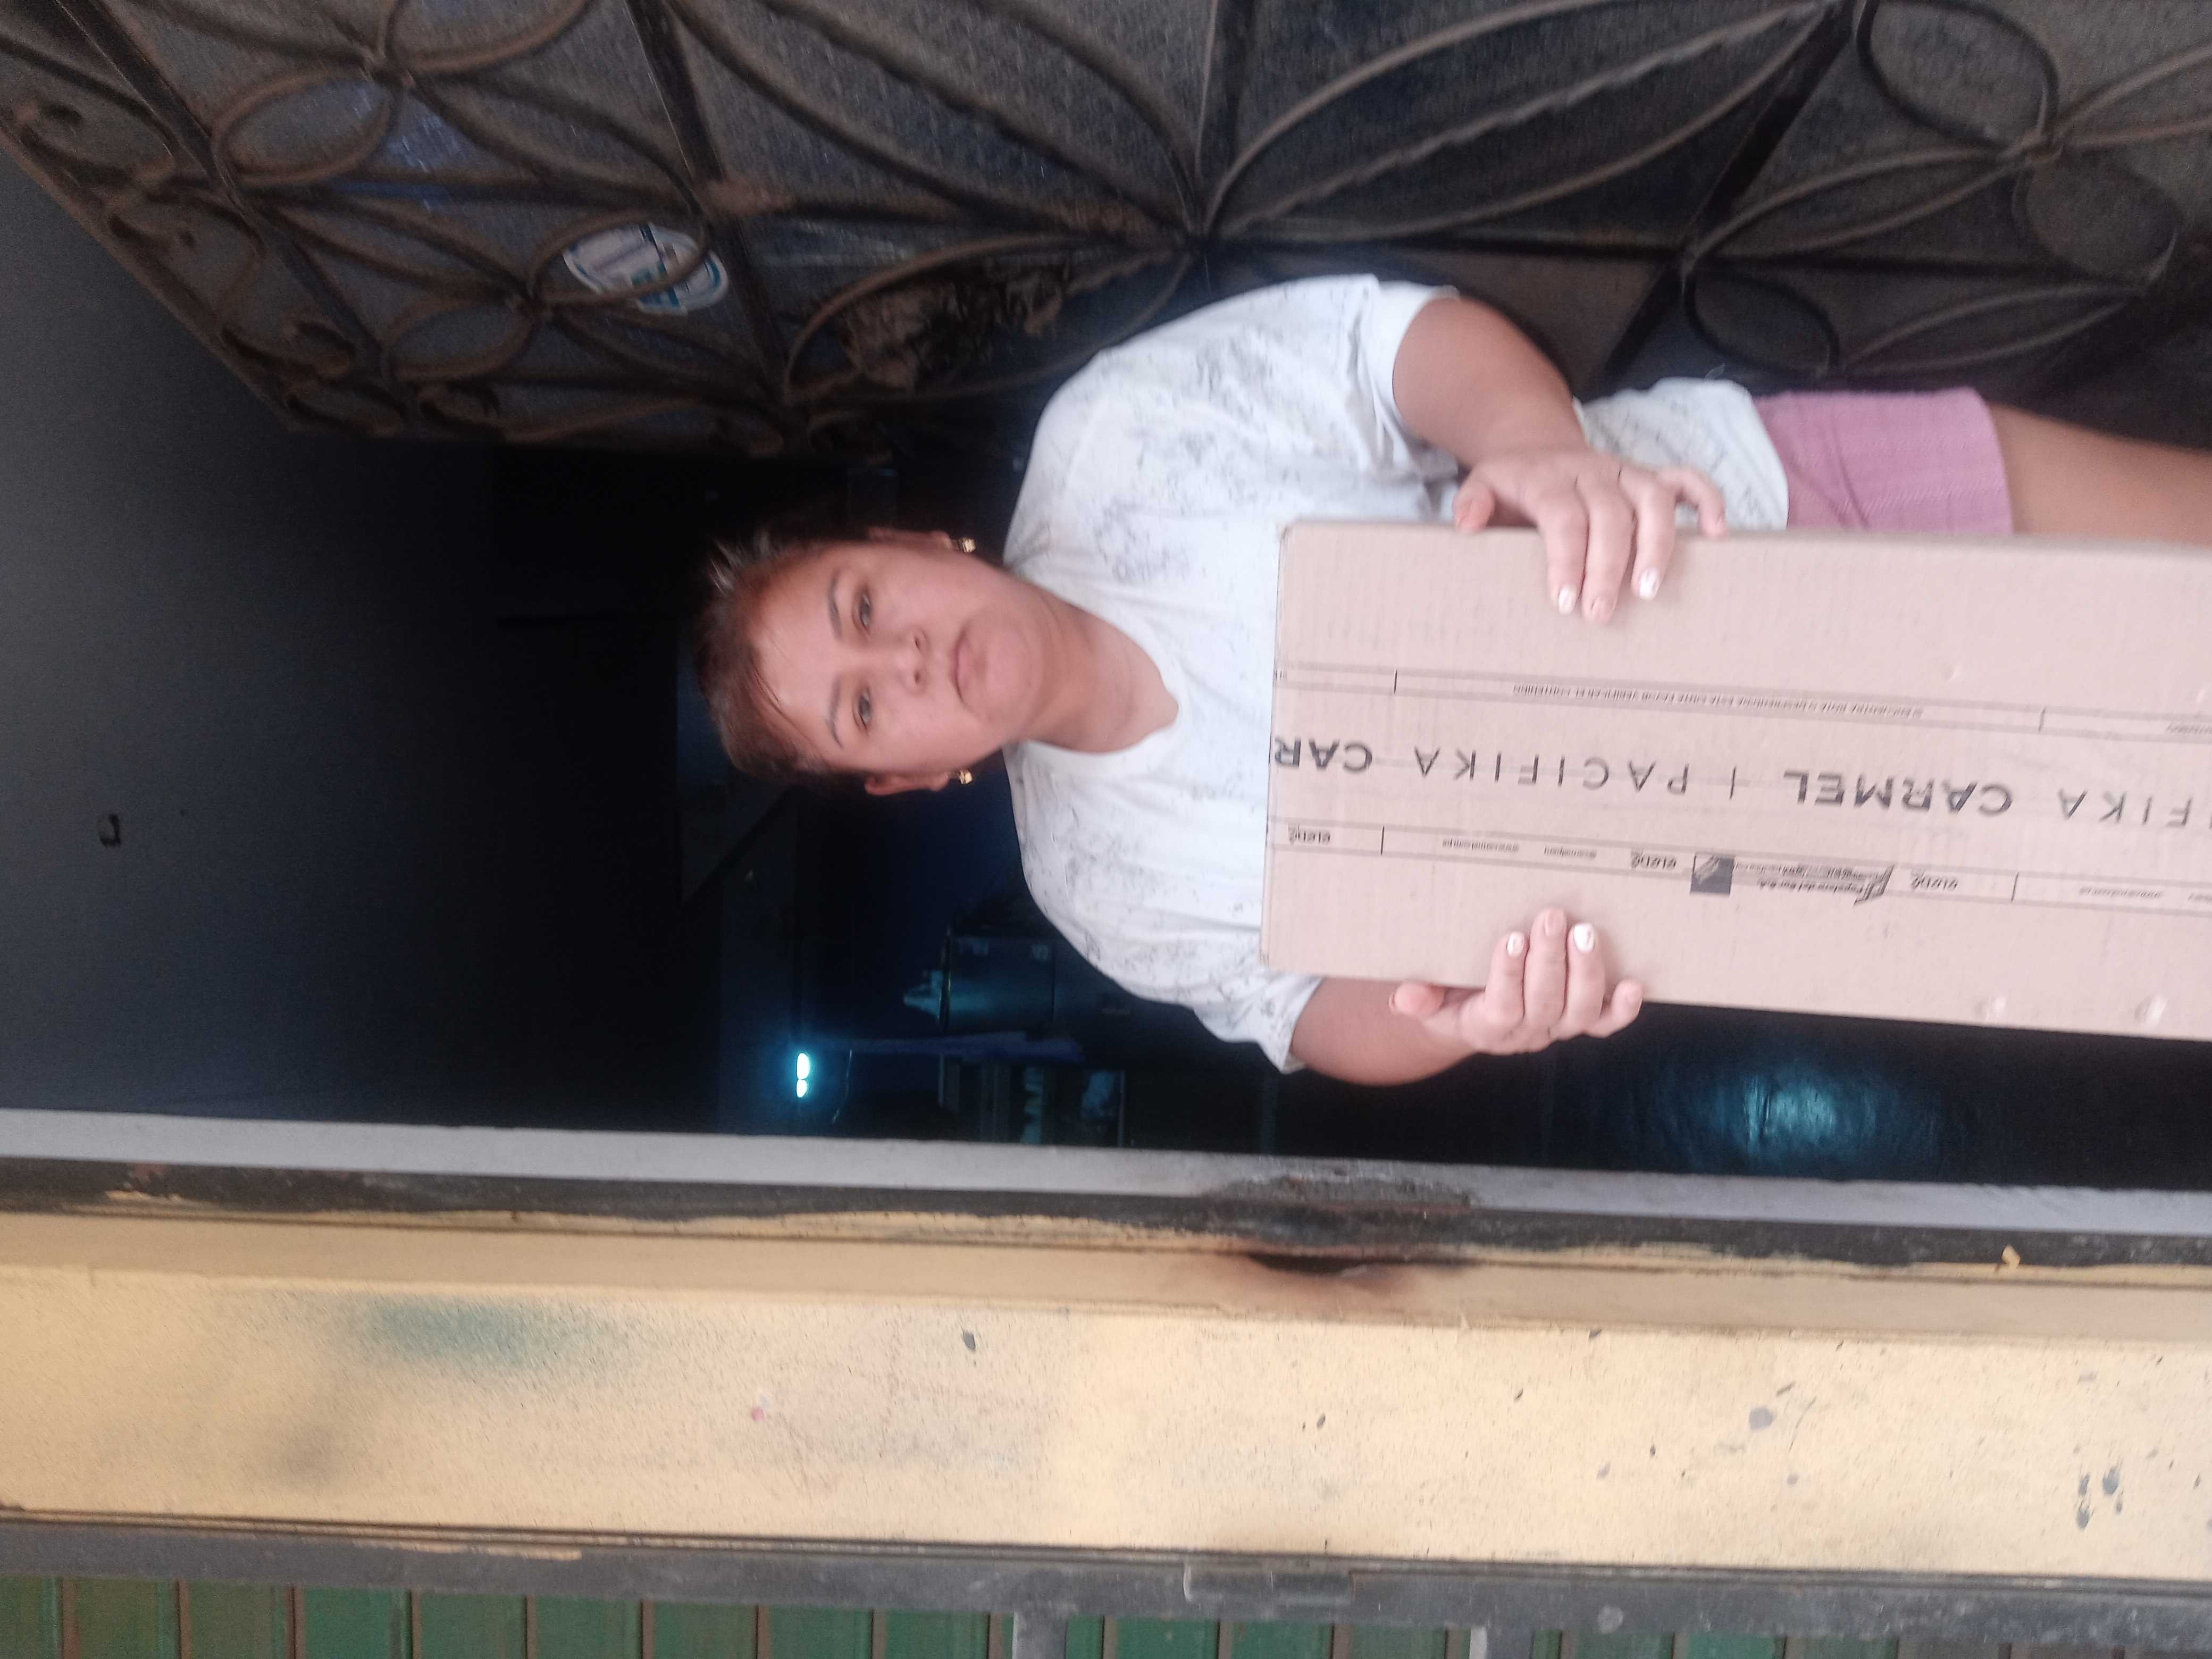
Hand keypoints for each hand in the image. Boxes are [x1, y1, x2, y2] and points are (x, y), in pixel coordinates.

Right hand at [1387, 908, 1642, 1055]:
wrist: (1474, 1021)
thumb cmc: (1450, 998)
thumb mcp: (1428, 998)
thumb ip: (1419, 997)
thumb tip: (1405, 997)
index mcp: (1486, 1026)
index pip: (1500, 1007)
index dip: (1507, 976)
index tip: (1510, 939)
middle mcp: (1528, 1032)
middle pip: (1545, 1003)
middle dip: (1550, 960)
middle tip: (1552, 917)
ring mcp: (1558, 1028)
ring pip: (1579, 1010)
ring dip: (1586, 972)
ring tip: (1585, 933)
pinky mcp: (1582, 1023)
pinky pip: (1606, 1024)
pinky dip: (1622, 1009)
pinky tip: (1634, 984)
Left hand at [1454, 446, 1726, 622]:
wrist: (1534, 447)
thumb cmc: (1511, 486)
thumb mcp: (1482, 486)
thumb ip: (1473, 503)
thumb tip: (1465, 524)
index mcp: (1548, 478)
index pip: (1563, 517)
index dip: (1567, 559)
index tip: (1564, 601)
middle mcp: (1591, 471)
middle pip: (1610, 514)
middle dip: (1608, 566)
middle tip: (1601, 612)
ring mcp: (1625, 471)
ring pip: (1653, 498)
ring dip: (1657, 543)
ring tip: (1650, 591)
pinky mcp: (1649, 475)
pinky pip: (1687, 480)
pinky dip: (1707, 502)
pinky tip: (1717, 536)